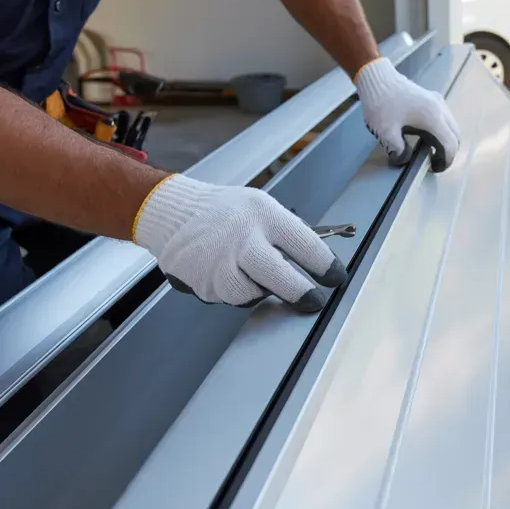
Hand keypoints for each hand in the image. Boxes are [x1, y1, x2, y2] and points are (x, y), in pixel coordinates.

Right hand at [134, 175, 346, 311]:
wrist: (173, 212)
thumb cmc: (226, 212)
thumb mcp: (262, 208)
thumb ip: (288, 234)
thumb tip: (319, 263)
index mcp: (264, 216)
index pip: (306, 245)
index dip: (326, 266)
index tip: (335, 278)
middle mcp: (242, 238)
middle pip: (281, 278)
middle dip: (302, 294)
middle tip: (313, 301)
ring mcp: (219, 262)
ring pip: (252, 295)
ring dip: (259, 291)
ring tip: (252, 273)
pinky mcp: (202, 281)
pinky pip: (228, 298)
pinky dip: (233, 291)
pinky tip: (227, 273)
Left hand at [355, 58, 461, 172]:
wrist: (377, 78)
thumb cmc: (381, 103)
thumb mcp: (385, 132)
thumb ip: (397, 150)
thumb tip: (405, 159)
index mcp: (432, 119)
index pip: (450, 145)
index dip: (445, 161)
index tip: (434, 169)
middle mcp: (440, 109)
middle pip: (455, 136)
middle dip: (448, 152)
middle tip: (434, 162)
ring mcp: (437, 101)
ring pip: (452, 126)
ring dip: (447, 140)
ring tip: (431, 151)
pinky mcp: (432, 97)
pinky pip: (445, 118)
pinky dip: (443, 130)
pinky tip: (428, 135)